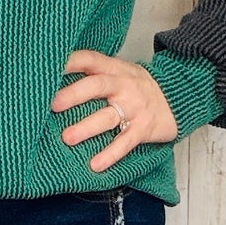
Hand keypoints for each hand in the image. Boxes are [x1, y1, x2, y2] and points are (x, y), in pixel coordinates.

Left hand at [52, 49, 178, 171]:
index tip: (48, 68)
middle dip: (74, 95)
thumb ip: (95, 73)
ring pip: (108, 117)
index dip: (69, 62)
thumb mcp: (120, 71)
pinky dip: (110, 154)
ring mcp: (134, 108)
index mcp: (114, 69)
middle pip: (97, 86)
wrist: (177, 97)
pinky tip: (95, 164)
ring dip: (87, 127)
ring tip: (67, 138)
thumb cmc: (138, 86)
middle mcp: (123, 86)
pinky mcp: (142, 129)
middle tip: (53, 105)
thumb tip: (54, 80)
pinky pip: (124, 142)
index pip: (90, 60)